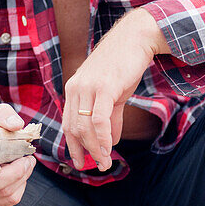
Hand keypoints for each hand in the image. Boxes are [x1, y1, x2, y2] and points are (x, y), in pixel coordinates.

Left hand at [62, 9, 169, 170]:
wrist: (136, 39)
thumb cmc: (124, 64)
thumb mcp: (114, 94)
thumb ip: (111, 117)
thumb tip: (111, 141)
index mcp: (74, 89)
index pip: (68, 123)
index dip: (74, 146)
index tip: (82, 162)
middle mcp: (76, 88)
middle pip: (74, 128)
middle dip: (86, 151)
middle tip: (99, 166)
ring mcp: (88, 87)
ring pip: (85, 127)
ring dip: (96, 149)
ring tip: (106, 162)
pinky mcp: (103, 87)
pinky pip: (99, 120)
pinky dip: (103, 137)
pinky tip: (110, 148)